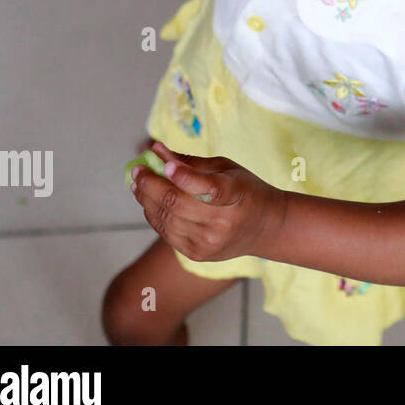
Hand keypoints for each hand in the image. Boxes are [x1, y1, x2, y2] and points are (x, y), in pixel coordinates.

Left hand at [129, 141, 287, 261]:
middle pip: (177, 204)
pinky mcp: (197, 253)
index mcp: (237, 195)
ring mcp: (209, 241)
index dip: (184, 176)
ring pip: (166, 219)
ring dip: (146, 200)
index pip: (210, 188)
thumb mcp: (227, 169)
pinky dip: (153, 215)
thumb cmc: (245, 190)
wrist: (266, 228)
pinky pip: (166, 233)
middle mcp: (223, 222)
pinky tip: (149, 202)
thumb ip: (192, 162)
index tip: (164, 164)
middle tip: (138, 170)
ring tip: (138, 184)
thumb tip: (156, 150)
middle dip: (151, 185)